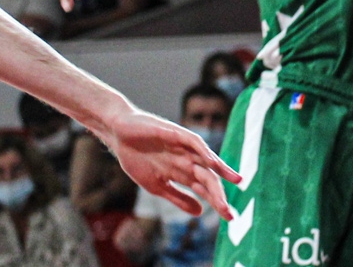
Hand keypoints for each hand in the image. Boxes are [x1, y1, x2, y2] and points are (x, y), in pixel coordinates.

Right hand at [96, 106, 241, 219]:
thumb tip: (200, 213)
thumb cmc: (136, 158)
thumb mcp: (157, 186)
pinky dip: (203, 150)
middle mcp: (187, 160)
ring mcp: (182, 147)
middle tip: (229, 212)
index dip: (217, 202)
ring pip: (206, 159)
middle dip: (219, 194)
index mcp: (182, 173)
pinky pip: (193, 141)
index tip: (229, 218)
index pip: (204, 189)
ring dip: (220, 170)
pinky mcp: (175, 133)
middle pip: (208, 177)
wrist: (118, 135)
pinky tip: (212, 161)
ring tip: (235, 181)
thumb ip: (178, 198)